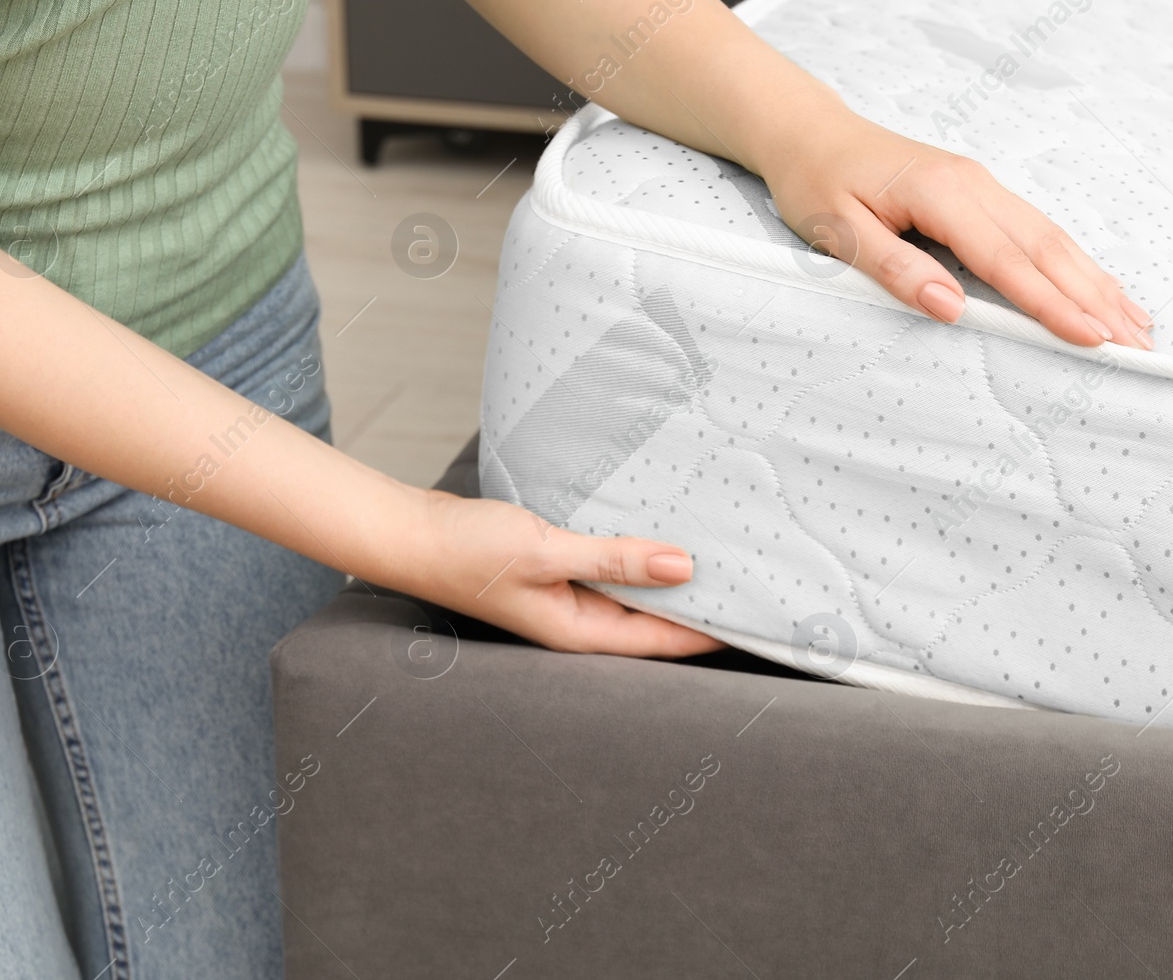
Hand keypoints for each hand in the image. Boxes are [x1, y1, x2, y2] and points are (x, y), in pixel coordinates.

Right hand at [407, 490, 724, 656]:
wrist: (411, 531)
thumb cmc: (467, 551)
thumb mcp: (548, 552)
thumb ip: (616, 559)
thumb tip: (684, 567)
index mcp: (579, 633)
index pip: (665, 641)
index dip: (715, 631)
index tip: (761, 617)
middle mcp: (578, 622)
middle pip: (655, 622)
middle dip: (701, 606)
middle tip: (755, 582)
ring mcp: (566, 598)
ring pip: (634, 593)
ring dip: (669, 577)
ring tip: (722, 555)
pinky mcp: (555, 571)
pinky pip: (609, 568)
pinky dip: (636, 554)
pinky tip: (659, 533)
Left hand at [760, 108, 1153, 349]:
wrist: (811, 132)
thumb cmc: (817, 182)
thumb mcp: (839, 231)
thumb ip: (895, 268)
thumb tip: (949, 308)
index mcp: (942, 193)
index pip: (1007, 260)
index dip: (1052, 304)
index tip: (1091, 339)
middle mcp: (975, 184)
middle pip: (1049, 249)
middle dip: (1096, 301)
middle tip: (1138, 348)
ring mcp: (984, 185)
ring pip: (1053, 239)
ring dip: (1097, 284)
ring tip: (1137, 326)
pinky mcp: (982, 193)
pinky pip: (1038, 232)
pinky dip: (1075, 264)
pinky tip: (1097, 289)